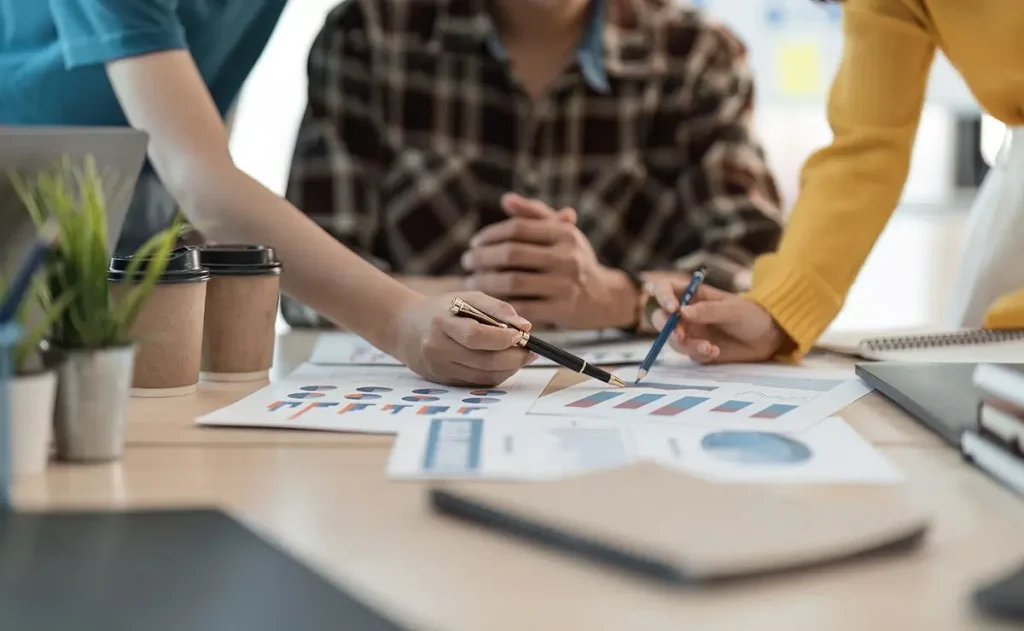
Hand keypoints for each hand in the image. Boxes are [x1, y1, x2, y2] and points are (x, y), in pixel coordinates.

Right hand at [393, 291, 534, 385]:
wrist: (404, 328)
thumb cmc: (442, 310)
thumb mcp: (466, 298)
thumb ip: (497, 309)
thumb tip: (525, 326)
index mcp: (442, 323)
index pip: (475, 336)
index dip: (502, 338)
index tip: (521, 335)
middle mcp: (437, 348)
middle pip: (483, 361)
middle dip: (513, 358)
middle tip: (530, 351)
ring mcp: (439, 368)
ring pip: (483, 376)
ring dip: (509, 369)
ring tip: (520, 357)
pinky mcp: (443, 381)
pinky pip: (477, 383)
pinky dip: (496, 375)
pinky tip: (504, 364)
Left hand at [461, 194, 638, 328]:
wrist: (604, 297)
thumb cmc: (574, 260)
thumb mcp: (561, 233)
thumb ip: (535, 214)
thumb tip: (507, 199)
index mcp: (564, 233)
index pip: (518, 228)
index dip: (490, 234)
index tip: (474, 243)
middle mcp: (567, 257)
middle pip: (512, 254)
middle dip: (482, 258)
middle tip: (466, 262)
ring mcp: (565, 285)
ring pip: (513, 282)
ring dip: (485, 282)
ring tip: (470, 282)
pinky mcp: (563, 311)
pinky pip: (522, 308)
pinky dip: (501, 305)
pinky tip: (488, 303)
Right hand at [647, 279, 789, 363]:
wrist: (766, 337)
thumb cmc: (750, 315)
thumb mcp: (732, 310)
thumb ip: (708, 311)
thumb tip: (682, 312)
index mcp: (691, 294)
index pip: (664, 289)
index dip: (662, 296)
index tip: (673, 309)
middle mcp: (685, 313)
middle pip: (660, 317)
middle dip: (667, 328)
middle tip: (680, 336)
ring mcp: (690, 332)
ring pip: (672, 339)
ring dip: (686, 345)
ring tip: (709, 348)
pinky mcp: (696, 350)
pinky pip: (688, 354)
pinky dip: (698, 354)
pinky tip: (715, 352)